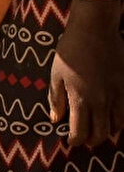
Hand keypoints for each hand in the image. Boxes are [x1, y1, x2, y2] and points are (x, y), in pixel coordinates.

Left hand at [50, 3, 123, 146]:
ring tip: (97, 128)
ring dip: (106, 131)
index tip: (69, 140)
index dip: (74, 140)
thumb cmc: (70, 50)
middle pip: (100, 134)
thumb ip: (56, 99)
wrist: (94, 30)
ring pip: (116, 127)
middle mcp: (100, 102)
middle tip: (83, 137)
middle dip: (90, 140)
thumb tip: (55, 119)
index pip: (79, 133)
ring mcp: (116, 96)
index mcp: (80, 100)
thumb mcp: (56, 74)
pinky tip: (110, 117)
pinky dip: (118, 120)